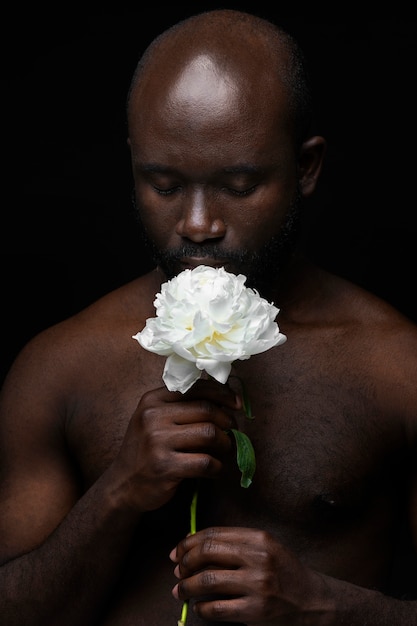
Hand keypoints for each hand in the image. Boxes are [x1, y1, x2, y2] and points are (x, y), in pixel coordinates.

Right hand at [111, 379, 240, 511]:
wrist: (123, 485)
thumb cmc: (146, 450)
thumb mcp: (155, 419)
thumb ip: (182, 405)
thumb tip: (226, 395)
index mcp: (153, 400)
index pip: (196, 388)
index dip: (222, 394)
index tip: (237, 404)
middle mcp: (153, 416)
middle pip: (206, 410)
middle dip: (227, 421)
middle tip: (232, 431)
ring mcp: (157, 441)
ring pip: (209, 434)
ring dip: (225, 443)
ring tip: (224, 449)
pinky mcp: (165, 466)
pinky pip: (206, 462)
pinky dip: (217, 467)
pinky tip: (215, 469)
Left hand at [170, 526, 325, 624]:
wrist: (313, 601)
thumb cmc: (284, 572)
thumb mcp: (265, 548)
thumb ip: (235, 544)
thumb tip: (193, 547)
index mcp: (259, 538)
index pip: (214, 534)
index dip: (189, 542)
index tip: (178, 551)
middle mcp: (258, 558)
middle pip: (207, 554)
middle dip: (185, 563)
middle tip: (177, 571)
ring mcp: (257, 585)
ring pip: (208, 581)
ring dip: (187, 586)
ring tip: (181, 590)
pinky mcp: (256, 611)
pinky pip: (216, 609)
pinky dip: (201, 609)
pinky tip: (199, 607)